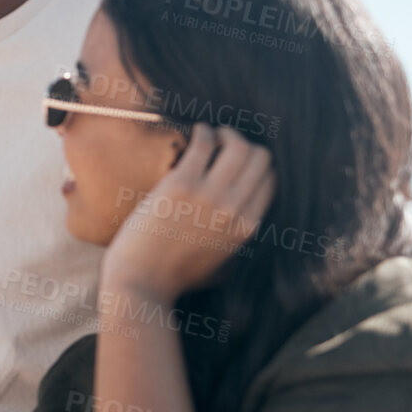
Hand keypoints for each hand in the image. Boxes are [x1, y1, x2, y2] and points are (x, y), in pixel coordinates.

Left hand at [102, 123, 275, 302]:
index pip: (271, 180)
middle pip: (260, 158)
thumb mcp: (222, 263)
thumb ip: (238, 239)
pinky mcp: (181, 185)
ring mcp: (210, 197)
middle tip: (225, 141)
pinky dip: (204, 130)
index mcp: (248, 228)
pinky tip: (196, 130)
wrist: (140, 281)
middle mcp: (235, 210)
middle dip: (245, 144)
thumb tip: (249, 216)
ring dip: (226, 133)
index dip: (257, 165)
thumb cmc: (175, 274)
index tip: (239, 159)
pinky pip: (204, 143)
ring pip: (239, 145)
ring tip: (212, 134)